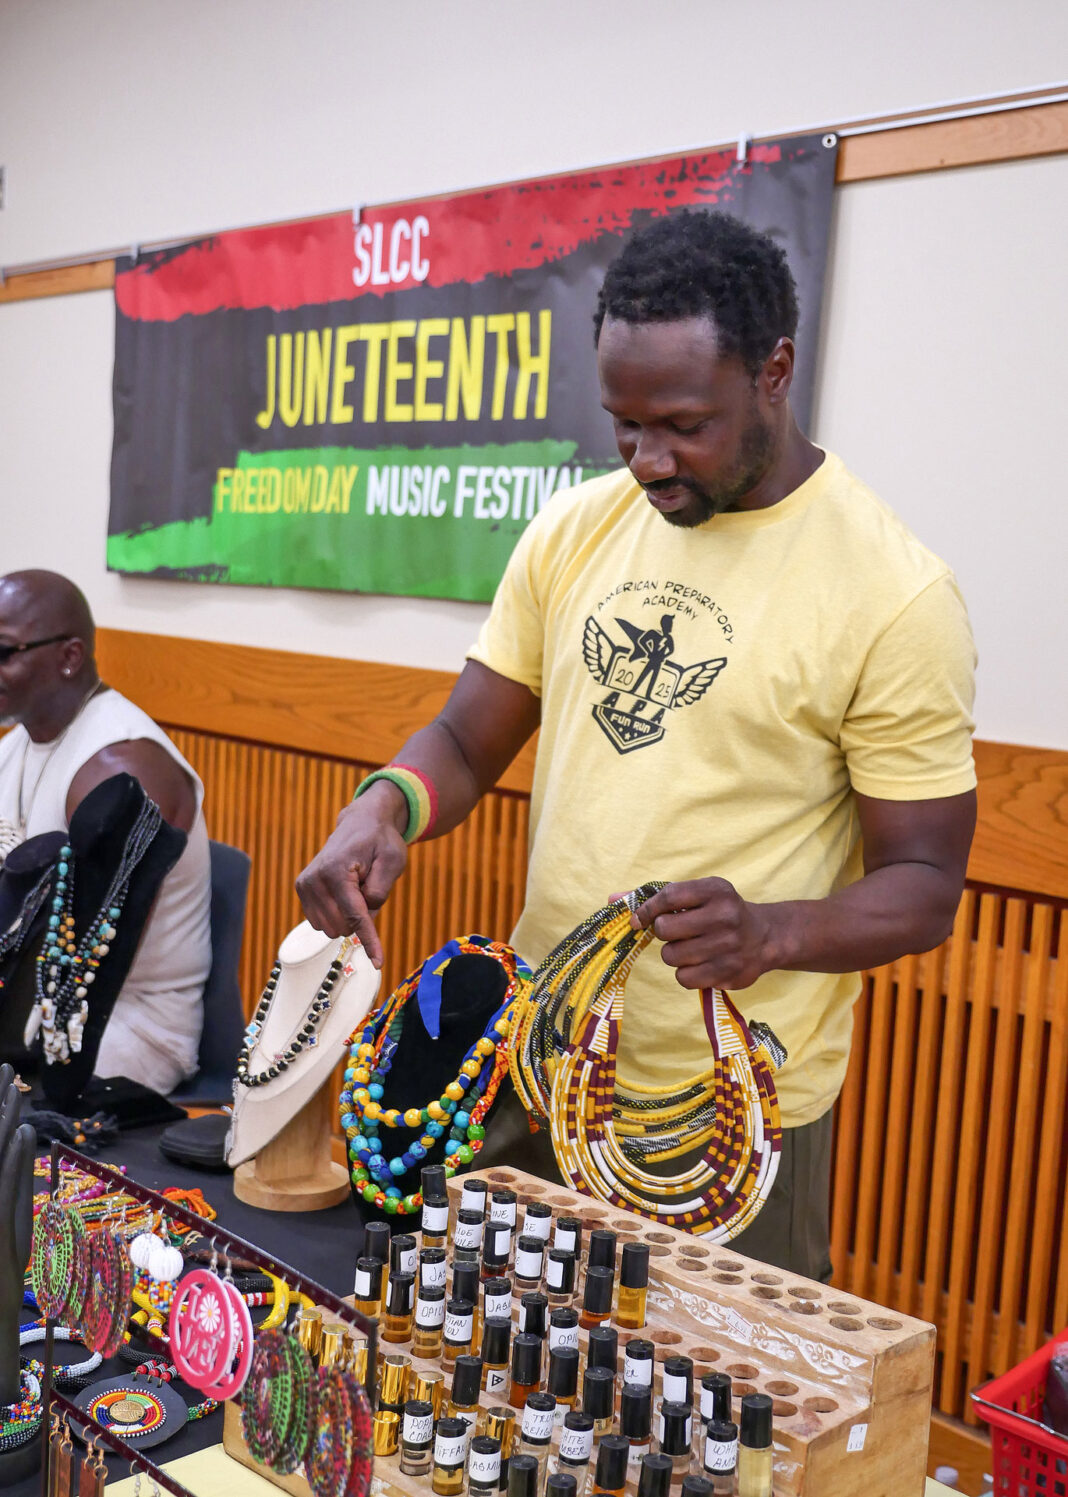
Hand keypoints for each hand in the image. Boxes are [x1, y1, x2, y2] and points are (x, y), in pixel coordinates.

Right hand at [295, 784, 408, 965]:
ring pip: (332, 927)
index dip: (369, 941)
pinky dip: (338, 913)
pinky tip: (345, 891)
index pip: (355, 916)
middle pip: (343, 926)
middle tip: (370, 886)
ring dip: (350, 915)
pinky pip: (322, 922)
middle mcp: (314, 880)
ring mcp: (304, 885)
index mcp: (336, 872)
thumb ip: (380, 890)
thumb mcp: (393, 861)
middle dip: (362, 916)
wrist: (360, 824)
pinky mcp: (302, 890)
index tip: (379, 963)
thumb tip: (363, 918)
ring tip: (357, 886)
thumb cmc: (380, 842)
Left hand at [631, 878, 776, 990]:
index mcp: (715, 890)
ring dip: (675, 954)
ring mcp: (729, 946)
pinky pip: (684, 978)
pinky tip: (701, 963)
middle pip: (665, 930)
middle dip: (663, 933)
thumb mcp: (695, 895)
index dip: (646, 910)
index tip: (639, 920)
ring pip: (672, 956)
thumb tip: (611, 900)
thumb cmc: (718, 912)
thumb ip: (654, 897)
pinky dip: (686, 973)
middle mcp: (724, 916)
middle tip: (677, 933)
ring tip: (692, 947)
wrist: (764, 937)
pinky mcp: (729, 972)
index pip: (667, 898)